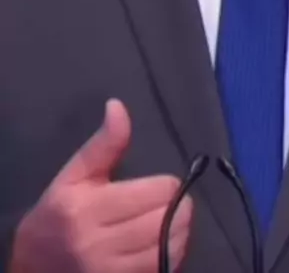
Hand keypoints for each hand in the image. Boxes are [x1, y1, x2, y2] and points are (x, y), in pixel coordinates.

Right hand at [10, 99, 191, 272]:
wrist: (33, 267)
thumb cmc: (57, 214)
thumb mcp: (74, 175)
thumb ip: (103, 144)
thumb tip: (118, 106)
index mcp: (88, 208)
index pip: (157, 193)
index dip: (167, 184)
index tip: (160, 184)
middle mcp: (99, 243)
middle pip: (167, 219)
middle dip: (177, 206)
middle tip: (170, 201)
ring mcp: (111, 271)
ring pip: (169, 247)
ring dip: (179, 230)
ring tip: (172, 219)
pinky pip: (163, 269)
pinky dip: (171, 253)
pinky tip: (165, 242)